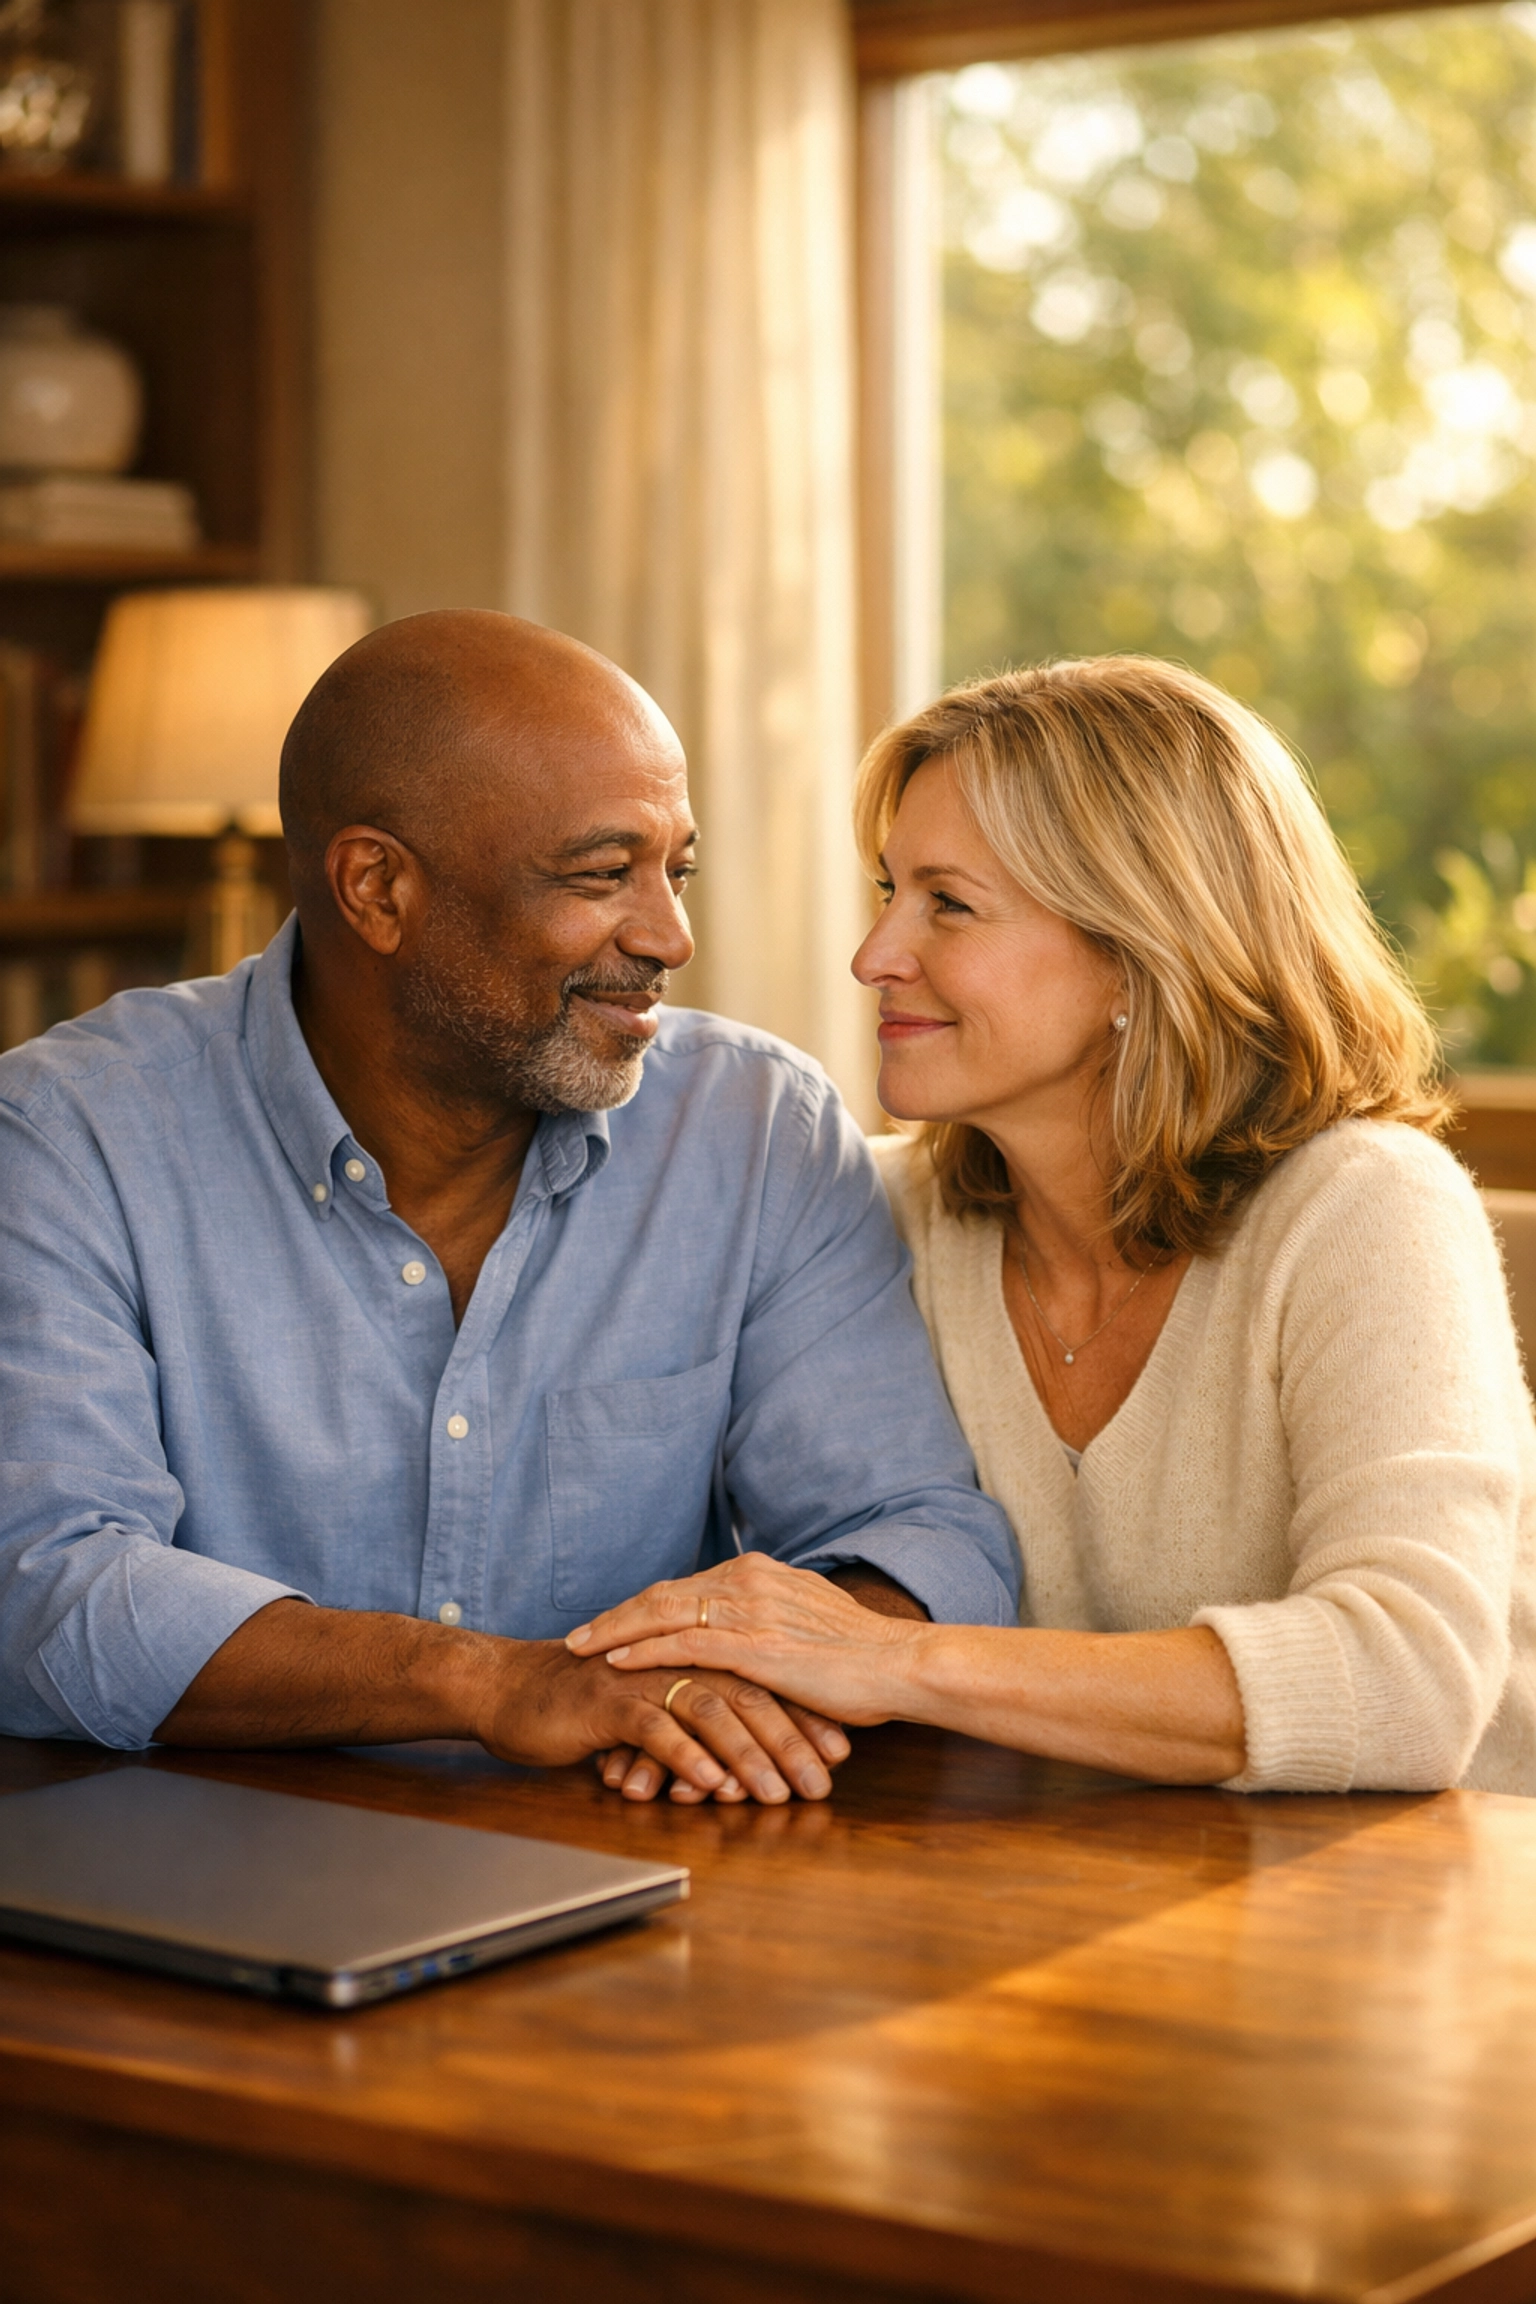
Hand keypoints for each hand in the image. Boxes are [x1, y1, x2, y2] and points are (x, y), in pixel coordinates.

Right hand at [476, 1639, 847, 1803]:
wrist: (512, 1690)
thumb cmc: (585, 1704)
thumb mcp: (652, 1705)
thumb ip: (696, 1716)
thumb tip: (745, 1759)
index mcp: (693, 1653)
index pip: (762, 1682)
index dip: (802, 1717)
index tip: (839, 1756)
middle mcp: (676, 1658)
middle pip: (748, 1693)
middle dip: (790, 1741)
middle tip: (823, 1784)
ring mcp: (643, 1675)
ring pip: (710, 1710)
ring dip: (748, 1755)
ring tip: (777, 1794)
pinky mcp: (609, 1699)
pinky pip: (656, 1727)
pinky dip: (687, 1756)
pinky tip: (711, 1786)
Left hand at [565, 1555, 927, 1726]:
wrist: (900, 1664)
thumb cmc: (862, 1656)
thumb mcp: (809, 1624)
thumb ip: (774, 1622)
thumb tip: (753, 1636)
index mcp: (759, 1572)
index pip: (684, 1587)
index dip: (643, 1606)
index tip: (614, 1622)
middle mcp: (747, 1581)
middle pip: (662, 1594)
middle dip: (615, 1616)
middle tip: (577, 1636)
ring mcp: (748, 1610)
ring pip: (662, 1614)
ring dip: (615, 1632)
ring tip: (579, 1649)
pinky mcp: (753, 1645)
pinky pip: (682, 1644)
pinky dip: (643, 1651)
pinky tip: (615, 1664)